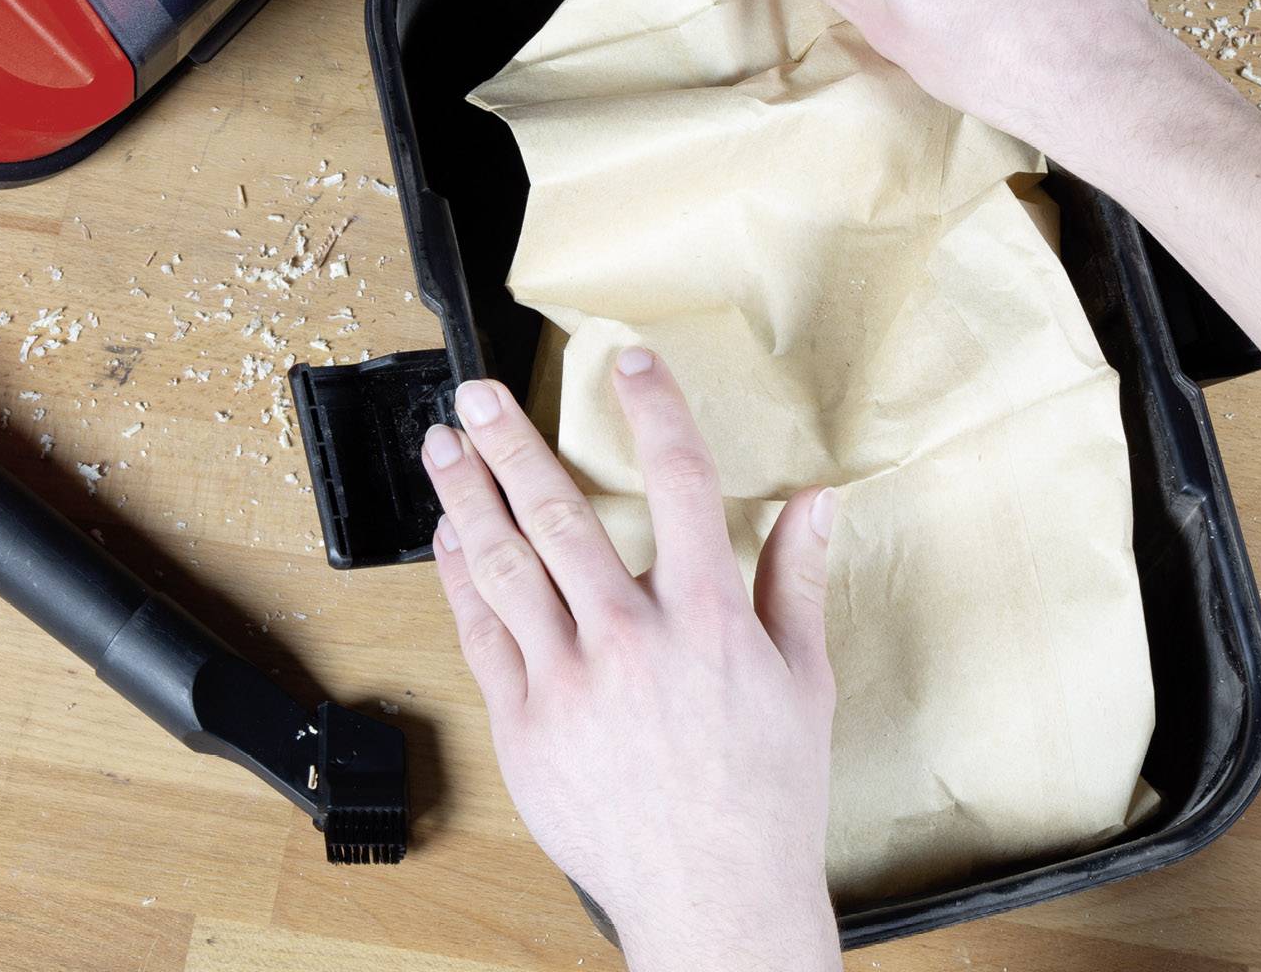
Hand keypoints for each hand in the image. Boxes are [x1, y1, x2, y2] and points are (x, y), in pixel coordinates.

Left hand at [420, 349, 842, 971]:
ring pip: (504, 563)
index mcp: (708, 616)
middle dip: (512, 440)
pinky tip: (448, 535)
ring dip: (467, 495)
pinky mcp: (525, 723)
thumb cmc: (764, 794)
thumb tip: (819, 502)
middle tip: (476, 394)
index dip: (653, 407)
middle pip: (560, 510)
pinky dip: (460, 576)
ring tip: (441, 447)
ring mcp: (569, 680)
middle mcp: (632, 636)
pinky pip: (481, 632)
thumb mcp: (805, 680)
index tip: (628, 363)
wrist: (714, 897)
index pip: (679, 479)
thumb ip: (798, 579)